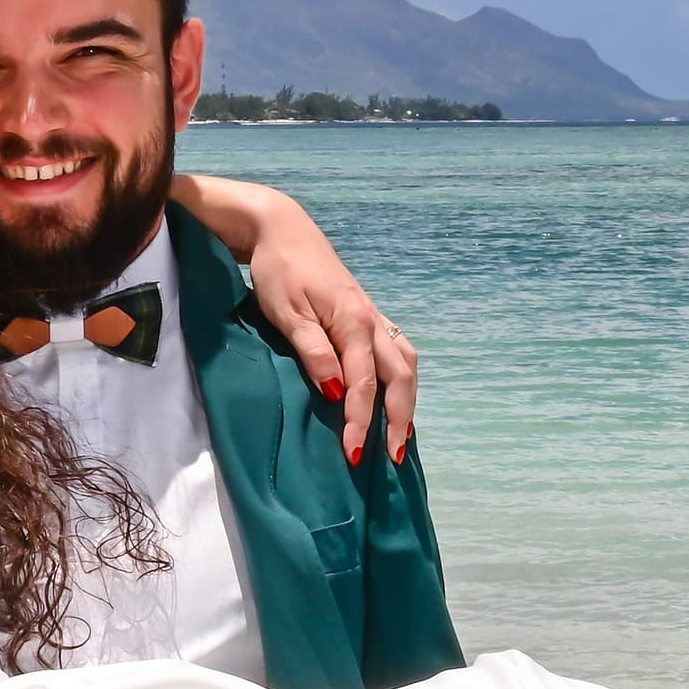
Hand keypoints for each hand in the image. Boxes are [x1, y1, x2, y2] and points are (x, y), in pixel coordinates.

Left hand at [241, 226, 420, 467]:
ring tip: (403, 436)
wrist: (283, 229)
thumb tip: (337, 392)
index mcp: (354, 323)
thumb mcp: (287, 312)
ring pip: (407, 365)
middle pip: (400, 378)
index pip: (365, 383)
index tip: (353, 454)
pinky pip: (399, 354)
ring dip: (408, 402)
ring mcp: (375, 318)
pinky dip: (404, 381)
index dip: (361, 421)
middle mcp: (373, 322)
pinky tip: (398, 398)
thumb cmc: (280, 270)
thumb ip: (314, 352)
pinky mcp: (369, 316)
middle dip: (400, 420)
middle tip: (395, 458)